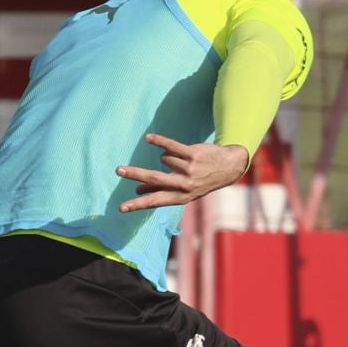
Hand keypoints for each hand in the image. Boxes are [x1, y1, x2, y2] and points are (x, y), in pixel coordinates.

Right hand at [116, 134, 251, 211]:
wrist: (229, 167)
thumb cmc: (202, 180)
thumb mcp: (184, 191)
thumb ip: (161, 190)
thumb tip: (138, 192)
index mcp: (181, 197)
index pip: (155, 201)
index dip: (137, 204)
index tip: (122, 208)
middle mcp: (185, 185)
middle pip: (155, 178)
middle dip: (135, 174)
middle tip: (118, 170)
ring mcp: (190, 169)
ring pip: (165, 158)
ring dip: (169, 157)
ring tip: (184, 160)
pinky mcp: (194, 154)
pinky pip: (171, 146)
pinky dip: (159, 141)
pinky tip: (149, 138)